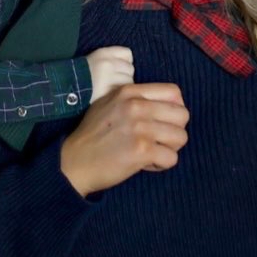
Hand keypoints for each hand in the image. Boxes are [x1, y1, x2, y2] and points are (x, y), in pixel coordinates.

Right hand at [60, 83, 188, 196]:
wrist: (74, 161)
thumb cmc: (92, 134)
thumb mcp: (109, 104)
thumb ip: (135, 99)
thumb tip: (165, 105)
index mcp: (129, 92)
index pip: (174, 92)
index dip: (174, 109)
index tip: (163, 121)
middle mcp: (137, 106)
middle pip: (182, 115)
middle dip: (174, 130)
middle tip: (158, 140)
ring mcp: (140, 128)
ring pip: (181, 137)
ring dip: (168, 148)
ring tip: (150, 152)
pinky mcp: (142, 151)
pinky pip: (172, 158)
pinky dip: (161, 165)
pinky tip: (145, 164)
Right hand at [86, 46, 134, 102]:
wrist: (65, 89)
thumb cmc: (82, 75)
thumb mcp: (94, 59)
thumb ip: (111, 59)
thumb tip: (129, 66)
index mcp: (103, 53)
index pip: (127, 54)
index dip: (124, 62)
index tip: (118, 69)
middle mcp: (107, 63)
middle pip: (130, 68)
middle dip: (124, 76)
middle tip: (113, 82)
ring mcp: (108, 78)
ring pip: (129, 82)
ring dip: (123, 87)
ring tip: (111, 90)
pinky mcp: (108, 92)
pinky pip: (123, 93)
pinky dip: (120, 96)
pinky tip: (111, 97)